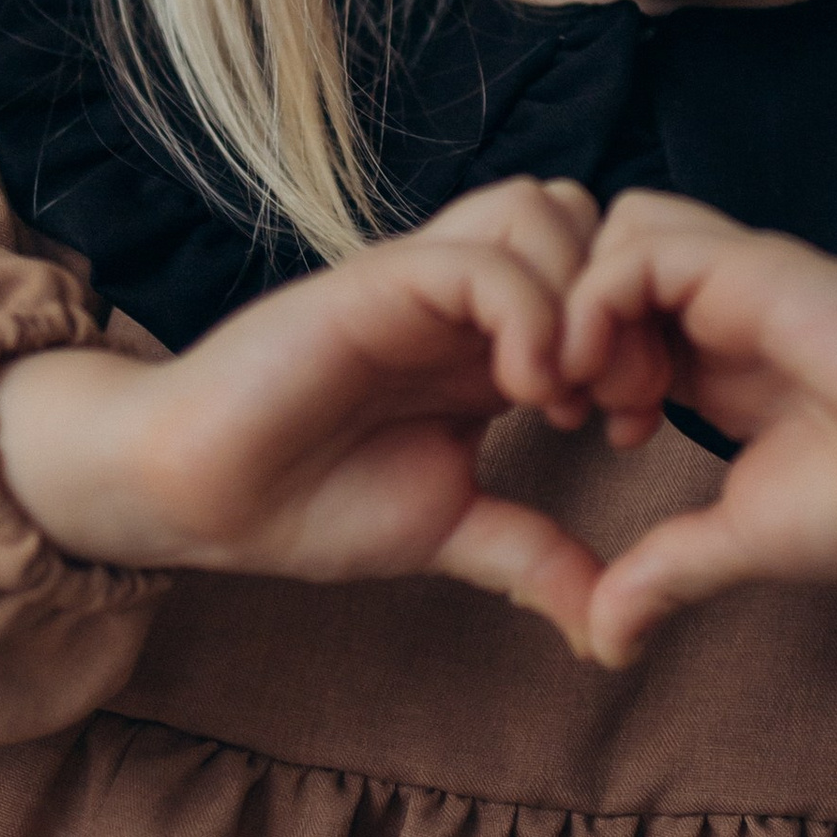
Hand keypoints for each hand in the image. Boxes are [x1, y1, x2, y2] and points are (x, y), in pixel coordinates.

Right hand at [0, 178, 605, 627]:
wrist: (197, 495)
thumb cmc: (308, 500)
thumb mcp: (450, 530)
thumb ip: (532, 555)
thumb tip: (610, 627)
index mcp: (488, 341)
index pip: (599, 279)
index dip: (638, 342)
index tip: (630, 434)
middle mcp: (462, 298)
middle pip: (584, 221)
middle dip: (622, 307)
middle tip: (612, 405)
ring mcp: (419, 281)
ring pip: (544, 209)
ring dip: (578, 299)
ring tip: (562, 397)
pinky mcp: (375, 282)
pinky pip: (481, 259)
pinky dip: (527, 314)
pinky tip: (522, 393)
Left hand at [556, 192, 836, 664]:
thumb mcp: (747, 538)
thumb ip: (671, 570)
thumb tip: (608, 641)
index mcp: (722, 359)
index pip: (617, 314)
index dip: (580, 364)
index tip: (593, 436)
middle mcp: (726, 307)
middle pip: (606, 255)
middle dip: (568, 322)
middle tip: (578, 408)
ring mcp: (741, 279)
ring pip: (616, 231)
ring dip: (581, 309)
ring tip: (607, 396)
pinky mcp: (755, 268)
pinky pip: (639, 250)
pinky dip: (600, 305)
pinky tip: (621, 383)